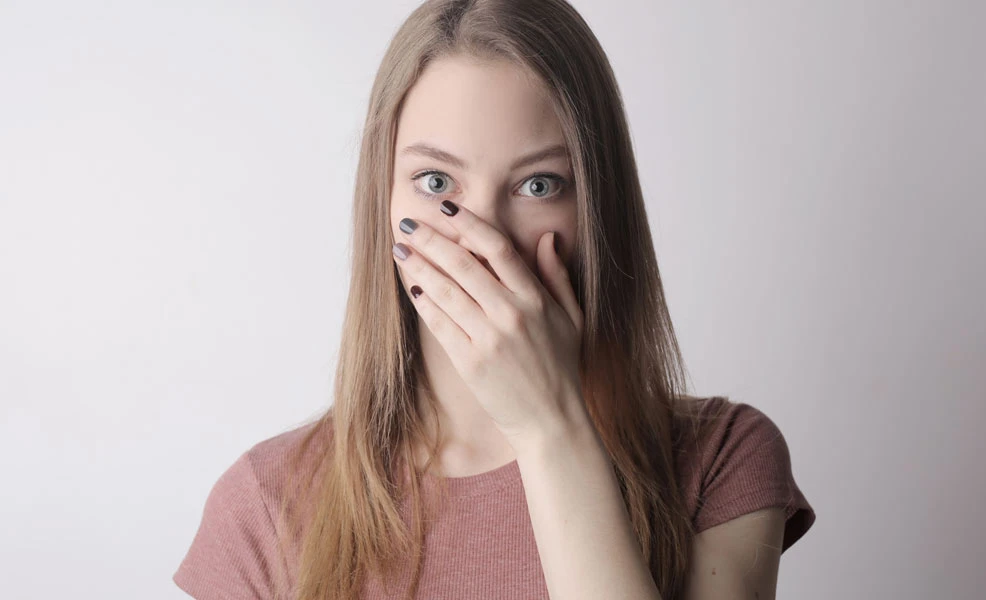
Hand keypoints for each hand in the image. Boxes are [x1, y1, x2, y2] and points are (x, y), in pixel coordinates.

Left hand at [392, 200, 585, 448]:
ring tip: (400, 250)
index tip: (447, 208)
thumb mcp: (571, 318)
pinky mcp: (470, 362)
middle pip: (462, 264)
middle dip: (431, 239)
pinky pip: (439, 324)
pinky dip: (424, 303)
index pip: (497, 248)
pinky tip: (412, 288)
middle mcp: (510, 314)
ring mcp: (488, 339)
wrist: (551, 420)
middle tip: (409, 223)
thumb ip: (557, 276)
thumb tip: (547, 238)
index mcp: (535, 299)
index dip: (469, 224)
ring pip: (445, 291)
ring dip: (418, 267)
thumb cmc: (562, 367)